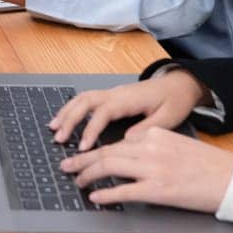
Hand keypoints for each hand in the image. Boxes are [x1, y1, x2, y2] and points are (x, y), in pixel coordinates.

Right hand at [49, 71, 206, 150]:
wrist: (179, 84)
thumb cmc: (174, 101)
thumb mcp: (168, 118)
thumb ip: (146, 129)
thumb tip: (124, 141)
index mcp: (129, 99)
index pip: (103, 112)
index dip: (90, 129)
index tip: (83, 147)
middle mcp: (116, 93)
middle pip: (86, 101)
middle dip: (69, 118)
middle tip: (58, 137)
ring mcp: (112, 93)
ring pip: (82, 98)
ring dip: (66, 112)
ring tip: (53, 128)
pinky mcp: (111, 96)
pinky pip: (87, 99)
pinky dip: (72, 108)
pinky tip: (64, 120)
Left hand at [61, 126, 232, 213]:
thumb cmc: (208, 165)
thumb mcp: (177, 144)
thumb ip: (153, 145)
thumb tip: (128, 154)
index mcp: (155, 134)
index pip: (118, 142)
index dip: (96, 150)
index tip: (83, 156)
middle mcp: (151, 148)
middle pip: (107, 152)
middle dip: (82, 160)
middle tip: (67, 167)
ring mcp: (153, 169)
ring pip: (110, 167)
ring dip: (88, 174)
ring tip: (76, 181)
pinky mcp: (159, 189)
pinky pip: (124, 190)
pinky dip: (106, 193)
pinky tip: (95, 197)